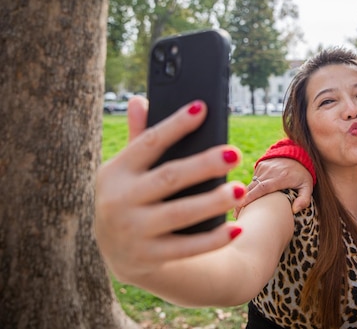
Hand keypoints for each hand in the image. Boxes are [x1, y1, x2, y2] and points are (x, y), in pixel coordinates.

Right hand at [95, 97, 245, 284]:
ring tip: (240, 189)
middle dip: (203, 165)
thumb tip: (139, 100)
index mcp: (115, 172)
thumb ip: (139, 137)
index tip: (202, 108)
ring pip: (180, 214)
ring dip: (213, 202)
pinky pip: (186, 248)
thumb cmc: (132, 197)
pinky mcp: (148, 258)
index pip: (148, 143)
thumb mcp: (128, 170)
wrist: (118, 252)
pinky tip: (236, 229)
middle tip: (235, 153)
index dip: (175, 125)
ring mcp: (132, 232)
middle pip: (169, 177)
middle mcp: (118, 202)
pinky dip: (212, 240)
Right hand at [237, 158, 312, 215]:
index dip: (250, 198)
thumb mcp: (308, 186)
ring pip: (251, 183)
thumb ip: (304, 199)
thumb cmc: (303, 174)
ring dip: (244, 195)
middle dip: (242, 201)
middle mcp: (270, 171)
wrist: (299, 153)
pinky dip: (251, 188)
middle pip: (252, 187)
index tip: (241, 207)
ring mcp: (264, 167)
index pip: (262, 188)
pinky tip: (248, 198)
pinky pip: (254, 178)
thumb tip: (295, 211)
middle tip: (237, 215)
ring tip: (239, 210)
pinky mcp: (261, 165)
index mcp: (280, 177)